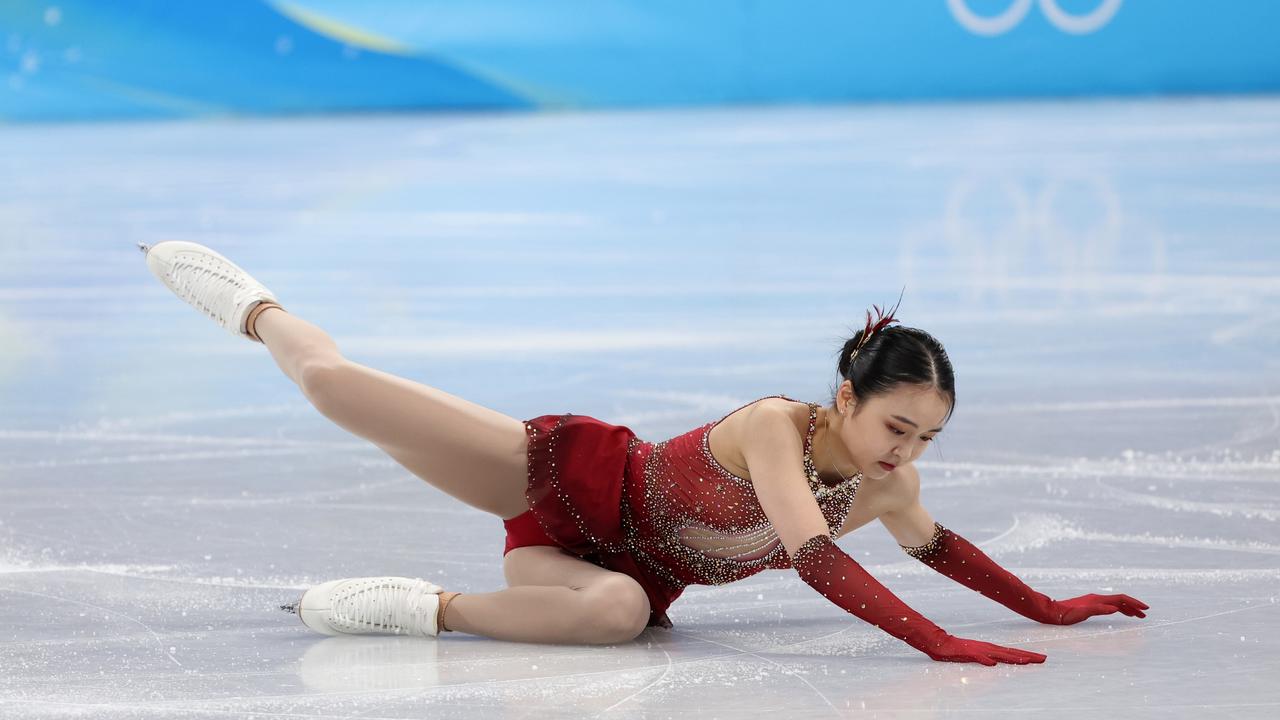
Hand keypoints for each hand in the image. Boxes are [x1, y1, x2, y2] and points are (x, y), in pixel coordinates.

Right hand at [921, 635, 1046, 665]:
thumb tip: (995, 663)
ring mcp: (978, 650)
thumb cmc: (957, 651)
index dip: (1027, 655)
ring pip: (999, 655)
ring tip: (1026, 661)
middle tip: (1044, 659)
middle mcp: (988, 648)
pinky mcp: (967, 653)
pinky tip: (992, 664)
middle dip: (1028, 655)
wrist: (939, 643)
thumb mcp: (975, 656)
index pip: (1012, 652)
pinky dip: (985, 660)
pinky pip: (977, 658)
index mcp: (990, 649)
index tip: (1040, 657)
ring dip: (1012, 658)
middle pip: (1011, 652)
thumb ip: (986, 659)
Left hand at [1048, 593, 1148, 624]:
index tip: (1145, 608)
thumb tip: (1114, 608)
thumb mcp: (1082, 613)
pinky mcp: (1090, 605)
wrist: (1052, 613)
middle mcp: (1097, 598)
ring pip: (1114, 603)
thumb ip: (1098, 610)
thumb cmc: (1066, 615)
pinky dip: (1117, 609)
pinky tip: (1119, 613)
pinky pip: (1108, 606)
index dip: (1134, 603)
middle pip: (1120, 600)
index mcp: (1097, 600)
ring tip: (1137, 615)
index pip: (1120, 599)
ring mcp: (1093, 601)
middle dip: (1133, 606)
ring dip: (1127, 608)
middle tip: (1144, 614)